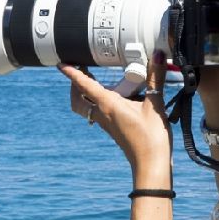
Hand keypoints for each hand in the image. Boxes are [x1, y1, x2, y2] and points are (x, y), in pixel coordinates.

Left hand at [60, 54, 171, 181]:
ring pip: (85, 107)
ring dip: (84, 94)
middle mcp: (102, 114)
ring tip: (92, 80)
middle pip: (77, 98)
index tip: (61, 64)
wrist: (150, 165)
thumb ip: (156, 78)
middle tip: (80, 70)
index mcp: (107, 105)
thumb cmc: (151, 137)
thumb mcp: (154, 104)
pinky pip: (98, 112)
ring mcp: (107, 123)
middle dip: (74, 84)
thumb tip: (157, 54)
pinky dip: (97, 101)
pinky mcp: (113, 128)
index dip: (72, 73)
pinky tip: (112, 97)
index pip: (84, 85)